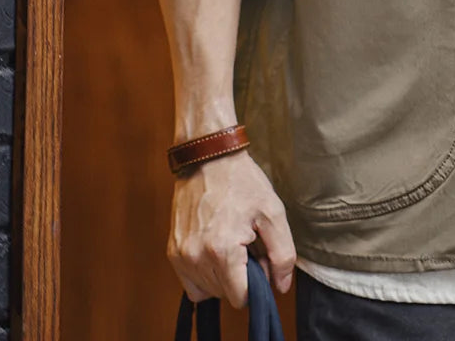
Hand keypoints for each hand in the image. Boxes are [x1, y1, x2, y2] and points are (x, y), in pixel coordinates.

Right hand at [168, 150, 296, 308]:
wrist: (209, 157)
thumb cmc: (242, 181)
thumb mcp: (273, 212)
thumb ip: (282, 253)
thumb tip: (281, 285)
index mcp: (222, 250)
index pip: (240, 297)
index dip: (257, 282)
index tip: (260, 257)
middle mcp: (196, 257)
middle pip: (224, 294)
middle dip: (241, 277)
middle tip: (248, 245)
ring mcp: (181, 255)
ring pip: (206, 291)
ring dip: (223, 276)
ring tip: (232, 243)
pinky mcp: (172, 251)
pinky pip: (190, 281)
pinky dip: (205, 273)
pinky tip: (217, 248)